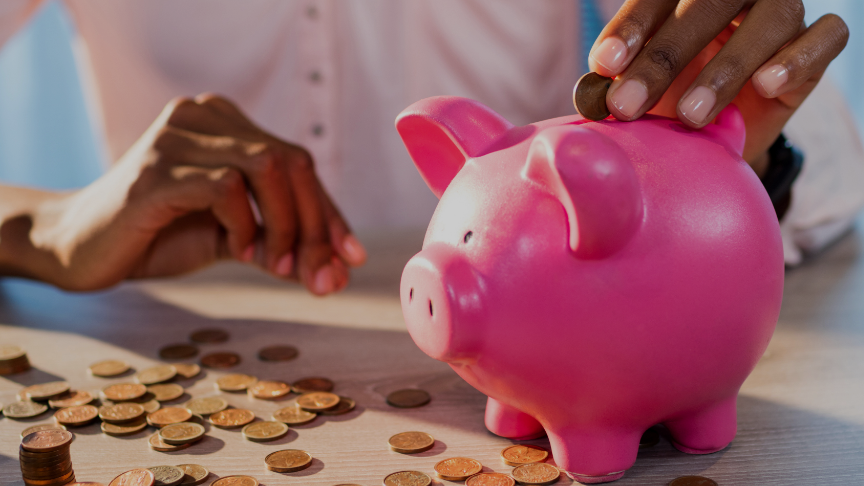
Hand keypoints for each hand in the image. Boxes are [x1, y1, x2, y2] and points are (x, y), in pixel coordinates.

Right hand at [21, 94, 365, 292]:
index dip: (330, 212)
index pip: (298, 162)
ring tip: (277, 266)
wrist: (80, 250)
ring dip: (286, 224)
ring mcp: (177, 137)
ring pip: (268, 166)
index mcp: (225, 123)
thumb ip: (280, 245)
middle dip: (316, 224)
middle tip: (321, 277)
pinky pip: (226, 185)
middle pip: (292, 160)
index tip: (351, 258)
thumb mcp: (233, 239)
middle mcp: (204, 116)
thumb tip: (337, 272)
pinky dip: (245, 223)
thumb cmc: (159, 236)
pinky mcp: (156, 169)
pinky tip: (236, 248)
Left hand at [589, 0, 847, 167]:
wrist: (722, 134)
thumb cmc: (672, 101)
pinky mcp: (818, 45)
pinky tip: (766, 85)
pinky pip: (825, 38)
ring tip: (689, 116)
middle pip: (706, 6)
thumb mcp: (643, 91)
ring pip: (769, 21)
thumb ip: (621, 81)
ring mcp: (781, 12)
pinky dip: (796, 60)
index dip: (631, 27)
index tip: (604, 64)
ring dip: (725, 70)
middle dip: (662, 59)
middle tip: (628, 105)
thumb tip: (595, 91)